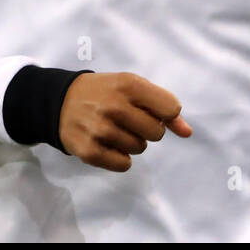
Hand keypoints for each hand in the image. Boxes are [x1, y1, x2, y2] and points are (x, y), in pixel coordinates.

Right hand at [58, 71, 191, 170]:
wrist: (61, 100)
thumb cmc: (104, 92)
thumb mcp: (133, 88)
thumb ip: (163, 107)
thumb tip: (188, 132)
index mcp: (128, 84)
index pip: (171, 108)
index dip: (164, 113)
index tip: (148, 109)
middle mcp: (115, 106)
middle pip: (157, 133)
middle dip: (147, 129)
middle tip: (128, 120)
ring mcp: (101, 129)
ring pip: (140, 149)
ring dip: (131, 142)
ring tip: (114, 129)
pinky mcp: (89, 151)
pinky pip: (124, 165)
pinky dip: (120, 158)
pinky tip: (107, 144)